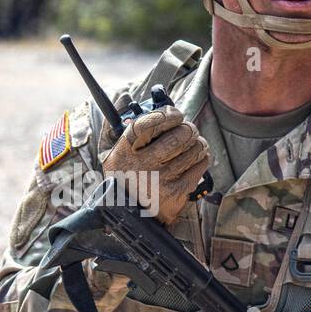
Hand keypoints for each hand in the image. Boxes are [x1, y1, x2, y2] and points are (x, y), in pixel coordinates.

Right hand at [101, 105, 209, 225]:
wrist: (129, 215)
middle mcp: (143, 166)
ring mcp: (161, 180)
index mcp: (125, 152)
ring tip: (192, 142)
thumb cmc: (122, 178)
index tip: (174, 114)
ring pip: (193, 148)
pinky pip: (199, 165)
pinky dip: (201, 157)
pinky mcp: (177, 192)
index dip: (166, 115)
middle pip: (178, 136)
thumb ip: (114, 124)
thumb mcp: (109, 153)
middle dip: (187, 128)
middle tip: (186, 128)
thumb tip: (122, 96)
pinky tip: (194, 157)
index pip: (149, 124)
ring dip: (197, 141)